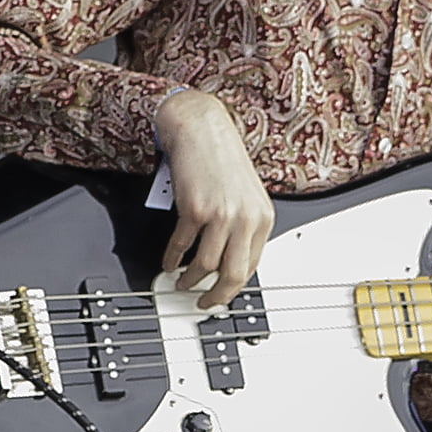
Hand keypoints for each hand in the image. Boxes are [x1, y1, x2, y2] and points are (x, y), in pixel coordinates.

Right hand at [154, 88, 273, 311]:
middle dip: (216, 296)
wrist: (200, 127)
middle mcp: (245, 217)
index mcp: (262, 216)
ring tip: (182, 283)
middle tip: (204, 303)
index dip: (234, 287)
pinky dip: (173, 259)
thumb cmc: (220, 156)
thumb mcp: (245, 193)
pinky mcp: (194, 209)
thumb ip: (242, 225)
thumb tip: (229, 258)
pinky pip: (182, 245)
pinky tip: (169, 262)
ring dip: (190, 280)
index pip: (252, 266)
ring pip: (206, 265)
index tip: (222, 295)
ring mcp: (220, 214)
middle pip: (233, 274)